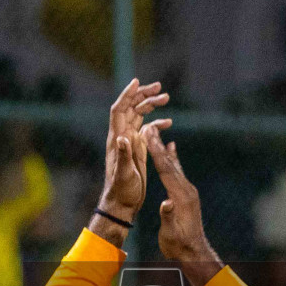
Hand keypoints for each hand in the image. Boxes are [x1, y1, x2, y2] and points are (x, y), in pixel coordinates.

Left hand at [99, 80, 169, 221]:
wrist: (123, 204)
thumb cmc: (121, 191)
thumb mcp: (124, 174)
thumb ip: (124, 156)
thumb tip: (123, 137)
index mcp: (117, 139)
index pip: (120, 110)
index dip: (127, 95)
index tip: (137, 81)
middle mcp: (122, 136)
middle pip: (131, 108)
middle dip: (143, 95)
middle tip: (160, 87)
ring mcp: (131, 142)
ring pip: (139, 116)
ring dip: (151, 105)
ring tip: (166, 97)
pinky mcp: (138, 149)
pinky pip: (147, 130)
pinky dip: (157, 123)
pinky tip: (168, 122)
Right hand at [143, 121, 220, 283]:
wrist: (194, 251)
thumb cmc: (178, 245)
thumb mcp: (170, 233)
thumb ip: (168, 216)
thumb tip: (166, 203)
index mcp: (180, 196)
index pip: (165, 170)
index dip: (156, 152)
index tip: (147, 136)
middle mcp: (186, 190)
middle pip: (170, 163)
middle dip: (158, 145)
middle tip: (150, 127)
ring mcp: (188, 191)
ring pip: (174, 166)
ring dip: (164, 150)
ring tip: (158, 134)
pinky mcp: (187, 195)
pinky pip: (178, 172)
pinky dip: (172, 160)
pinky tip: (171, 151)